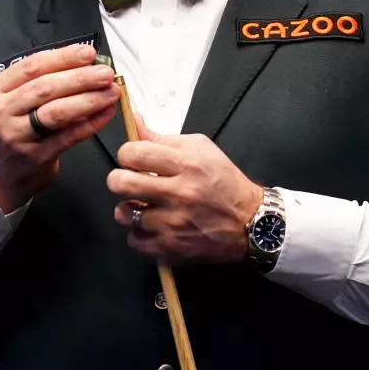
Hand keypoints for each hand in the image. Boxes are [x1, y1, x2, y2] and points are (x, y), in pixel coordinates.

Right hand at [0, 44, 118, 212]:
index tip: (88, 53)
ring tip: (110, 92)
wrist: (4, 173)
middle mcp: (1, 112)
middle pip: (45, 88)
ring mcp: (16, 136)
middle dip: (81, 78)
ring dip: (89, 99)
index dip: (64, 57)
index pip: (32, 66)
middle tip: (105, 73)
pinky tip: (105, 113)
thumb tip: (84, 63)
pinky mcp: (35, 156)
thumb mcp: (14, 100)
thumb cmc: (14, 129)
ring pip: (57, 112)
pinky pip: (68, 136)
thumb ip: (42, 80)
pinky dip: (91, 123)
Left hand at [107, 113, 262, 263]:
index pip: (135, 152)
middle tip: (126, 181)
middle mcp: (179, 193)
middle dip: (117, 179)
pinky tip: (150, 225)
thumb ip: (163, 138)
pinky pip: (135, 241)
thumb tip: (135, 122)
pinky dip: (138, 233)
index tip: (132, 159)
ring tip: (140, 205)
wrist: (251, 221)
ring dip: (128, 208)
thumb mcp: (201, 149)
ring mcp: (175, 223)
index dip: (126, 153)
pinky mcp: (173, 247)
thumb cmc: (225, 182)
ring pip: (124, 213)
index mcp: (187, 164)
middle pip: (121, 183)